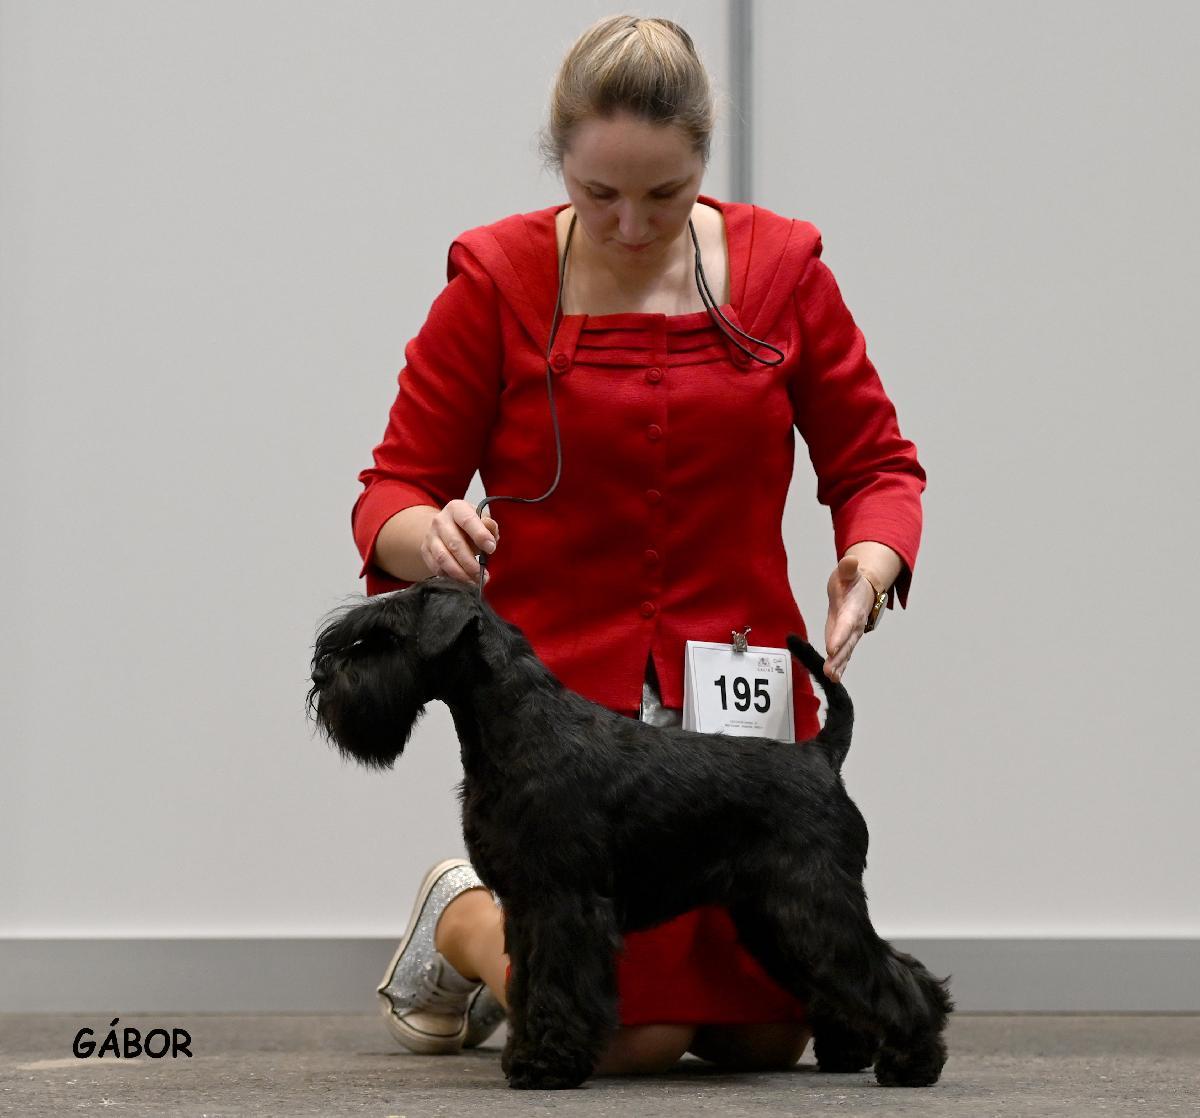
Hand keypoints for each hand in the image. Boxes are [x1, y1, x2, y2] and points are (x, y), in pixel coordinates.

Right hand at [421, 499, 499, 584]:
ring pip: (443, 558)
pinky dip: (450, 576)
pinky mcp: (425, 550)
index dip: (480, 536)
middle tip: (483, 574)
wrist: (445, 527)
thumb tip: (491, 536)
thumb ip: (490, 527)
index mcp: (456, 508)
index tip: (491, 549)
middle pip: (454, 544)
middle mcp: (440, 520)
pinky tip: (462, 579)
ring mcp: (430, 536)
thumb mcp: (482, 520)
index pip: (468, 520)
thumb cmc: (469, 526)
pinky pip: (437, 567)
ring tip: (474, 581)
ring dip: (460, 573)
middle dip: (470, 563)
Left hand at [823, 555, 875, 681]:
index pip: (846, 624)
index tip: (832, 648)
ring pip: (846, 652)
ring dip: (839, 665)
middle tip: (829, 671)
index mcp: (853, 608)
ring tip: (831, 677)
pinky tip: (833, 677)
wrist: (864, 588)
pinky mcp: (847, 638)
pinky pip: (844, 654)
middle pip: (847, 643)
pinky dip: (839, 665)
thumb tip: (850, 560)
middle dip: (839, 658)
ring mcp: (852, 633)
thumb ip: (848, 569)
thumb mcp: (848, 571)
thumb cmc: (852, 580)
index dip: (840, 636)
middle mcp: (855, 624)